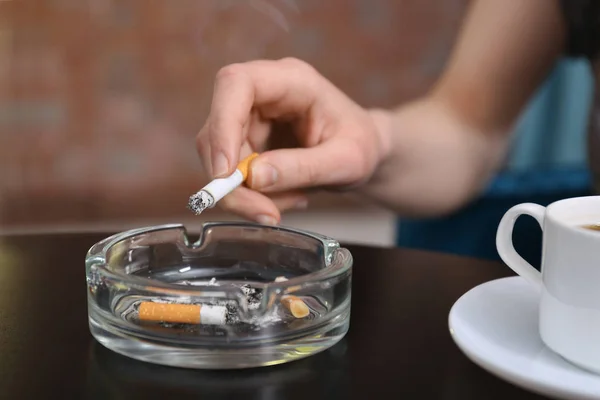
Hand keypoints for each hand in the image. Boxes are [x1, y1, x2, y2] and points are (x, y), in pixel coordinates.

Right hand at [196, 58, 389, 224]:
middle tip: (264, 214)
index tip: (226, 172)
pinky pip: (233, 175)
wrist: (366, 152)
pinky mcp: (247, 142)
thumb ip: (304, 167)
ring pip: (219, 158)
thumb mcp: (346, 162)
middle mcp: (263, 94)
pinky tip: (290, 197)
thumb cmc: (362, 145)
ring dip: (247, 194)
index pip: (236, 83)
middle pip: (218, 129)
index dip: (221, 124)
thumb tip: (254, 177)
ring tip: (295, 201)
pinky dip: (256, 196)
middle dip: (233, 180)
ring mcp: (251, 118)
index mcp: (291, 80)